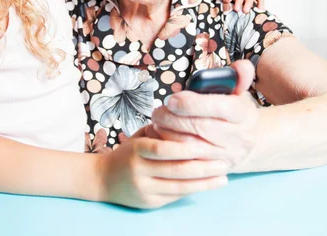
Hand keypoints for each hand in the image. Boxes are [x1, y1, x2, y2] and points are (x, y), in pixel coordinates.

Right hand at [97, 127, 228, 208]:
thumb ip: (160, 132)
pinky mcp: (149, 203)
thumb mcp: (139, 137)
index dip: (188, 148)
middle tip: (224, 161)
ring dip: (205, 183)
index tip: (209, 145)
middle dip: (204, 167)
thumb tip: (189, 123)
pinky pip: (176, 196)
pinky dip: (194, 190)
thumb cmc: (127, 154)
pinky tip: (207, 184)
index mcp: (137, 149)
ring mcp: (144, 189)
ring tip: (223, 177)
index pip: (164, 149)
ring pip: (179, 187)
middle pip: (176, 170)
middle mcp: (139, 170)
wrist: (102, 180)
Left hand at [150, 60, 258, 172]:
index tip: (173, 99)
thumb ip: (238, 77)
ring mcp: (225, 156)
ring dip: (167, 134)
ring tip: (157, 124)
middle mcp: (237, 137)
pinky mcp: (212, 170)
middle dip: (173, 118)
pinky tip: (160, 139)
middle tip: (157, 112)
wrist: (250, 144)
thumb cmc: (236, 113)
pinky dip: (169, 150)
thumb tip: (241, 65)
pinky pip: (185, 162)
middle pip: (199, 128)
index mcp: (242, 114)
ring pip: (190, 147)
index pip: (220, 108)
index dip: (193, 103)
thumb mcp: (240, 93)